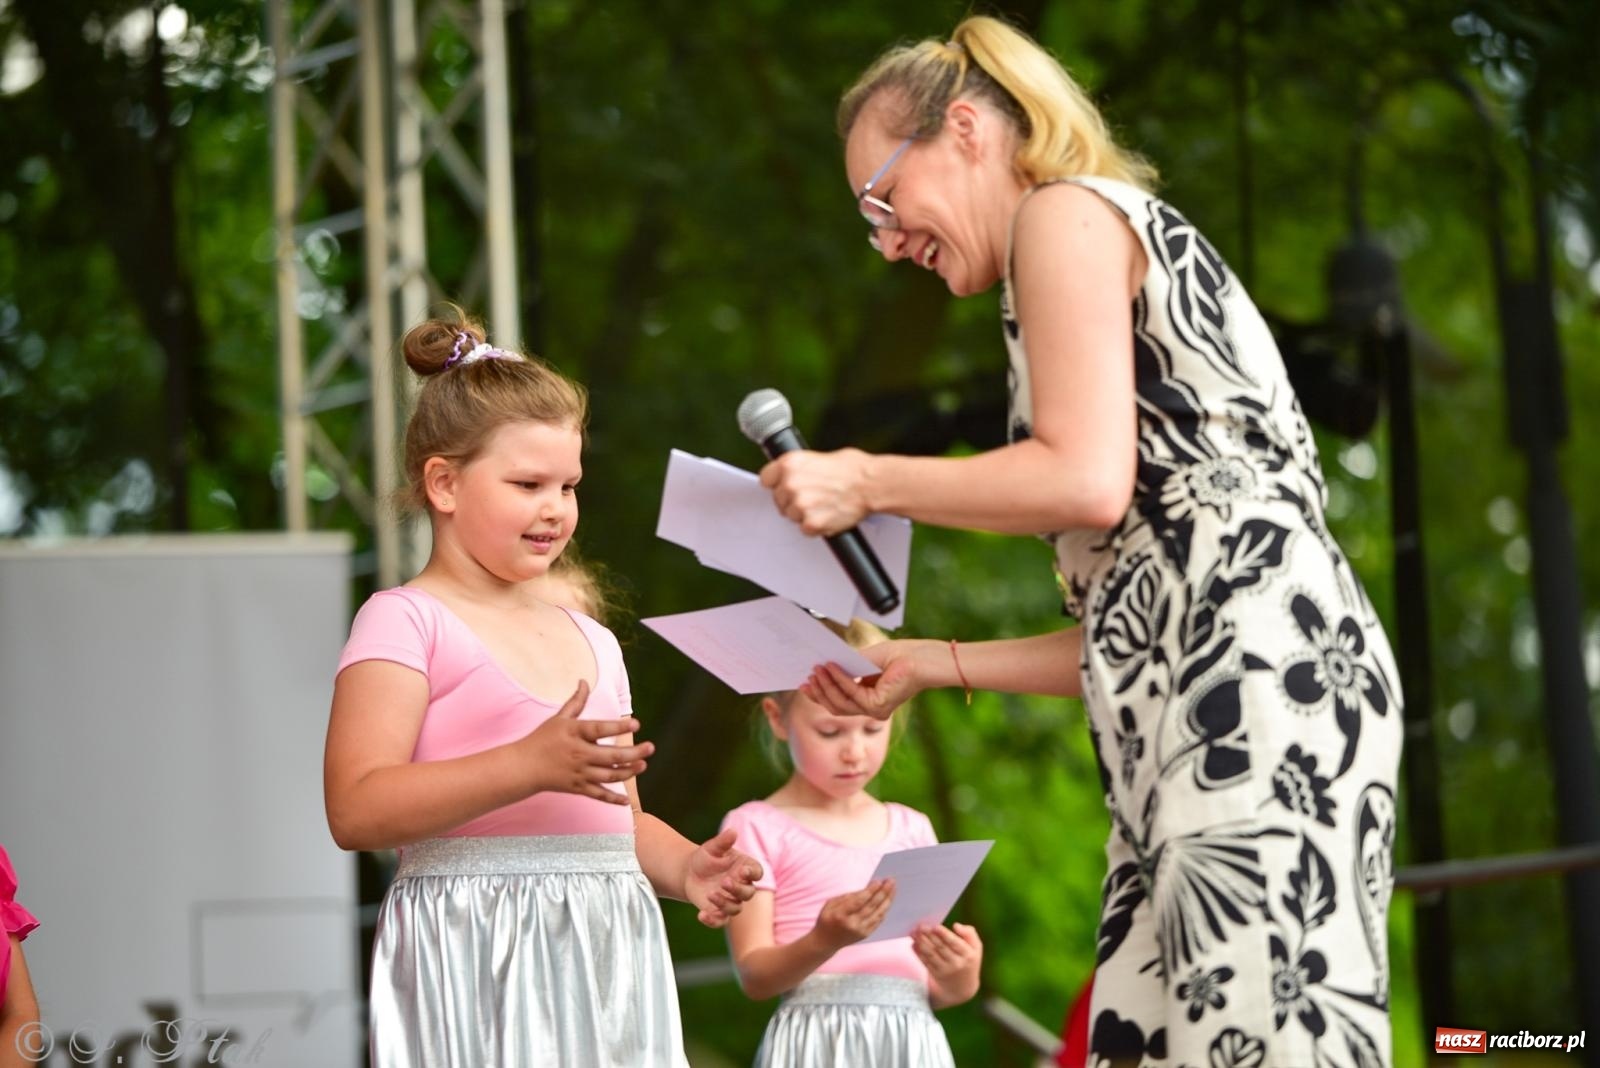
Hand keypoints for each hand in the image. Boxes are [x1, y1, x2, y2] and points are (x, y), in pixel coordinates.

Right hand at [518, 681, 650, 803]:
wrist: (523, 767)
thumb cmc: (543, 739)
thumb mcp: (559, 719)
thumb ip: (576, 702)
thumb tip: (584, 681)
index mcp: (575, 733)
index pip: (599, 729)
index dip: (618, 726)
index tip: (636, 723)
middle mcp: (578, 754)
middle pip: (610, 756)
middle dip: (633, 753)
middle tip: (650, 748)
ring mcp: (579, 773)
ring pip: (608, 776)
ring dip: (628, 772)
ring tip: (643, 765)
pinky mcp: (577, 788)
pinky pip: (598, 795)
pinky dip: (612, 799)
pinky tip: (626, 801)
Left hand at [685, 827, 763, 927]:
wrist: (689, 872)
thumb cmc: (706, 858)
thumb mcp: (712, 848)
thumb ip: (723, 842)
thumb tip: (733, 832)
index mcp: (745, 868)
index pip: (757, 873)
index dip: (752, 874)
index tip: (743, 871)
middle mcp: (741, 886)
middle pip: (748, 893)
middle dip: (738, 889)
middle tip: (724, 882)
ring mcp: (730, 900)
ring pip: (735, 908)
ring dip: (724, 904)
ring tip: (710, 894)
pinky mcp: (718, 912)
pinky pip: (720, 921)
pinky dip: (712, 921)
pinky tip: (701, 915)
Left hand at [758, 448, 871, 536]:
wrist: (871, 484)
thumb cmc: (852, 468)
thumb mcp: (819, 457)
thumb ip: (800, 468)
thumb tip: (792, 476)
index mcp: (790, 464)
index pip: (766, 479)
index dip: (777, 483)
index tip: (784, 485)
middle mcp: (790, 484)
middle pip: (779, 499)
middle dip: (792, 499)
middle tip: (813, 495)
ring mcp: (800, 506)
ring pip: (791, 516)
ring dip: (804, 514)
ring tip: (824, 504)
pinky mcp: (811, 524)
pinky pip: (805, 529)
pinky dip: (815, 526)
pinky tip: (828, 514)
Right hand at [801, 640, 932, 720]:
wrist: (922, 658)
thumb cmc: (900, 656)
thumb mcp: (865, 660)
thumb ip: (846, 667)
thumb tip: (823, 666)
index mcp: (869, 698)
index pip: (839, 701)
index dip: (820, 694)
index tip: (805, 683)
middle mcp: (871, 708)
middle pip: (836, 706)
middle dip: (819, 692)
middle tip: (807, 677)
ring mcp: (874, 710)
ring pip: (840, 703)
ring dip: (826, 685)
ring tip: (817, 669)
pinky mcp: (878, 707)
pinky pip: (851, 693)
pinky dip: (839, 679)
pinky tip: (831, 667)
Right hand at [811, 878, 894, 951]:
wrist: (826, 942)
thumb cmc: (827, 919)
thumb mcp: (830, 904)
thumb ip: (847, 897)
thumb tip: (866, 889)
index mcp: (840, 915)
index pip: (859, 901)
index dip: (870, 891)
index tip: (879, 881)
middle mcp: (852, 924)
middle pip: (871, 907)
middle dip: (883, 892)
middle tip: (891, 881)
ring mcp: (860, 931)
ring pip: (878, 914)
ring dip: (887, 900)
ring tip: (893, 888)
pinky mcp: (866, 934)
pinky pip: (878, 921)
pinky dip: (884, 910)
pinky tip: (888, 900)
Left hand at [913, 922, 982, 1005]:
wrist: (963, 988)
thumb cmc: (969, 960)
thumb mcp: (976, 947)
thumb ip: (969, 933)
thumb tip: (956, 925)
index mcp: (968, 954)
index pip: (955, 943)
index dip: (944, 934)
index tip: (935, 926)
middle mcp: (957, 963)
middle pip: (941, 947)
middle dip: (929, 936)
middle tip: (920, 926)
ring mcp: (945, 970)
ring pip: (931, 954)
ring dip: (921, 942)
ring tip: (914, 932)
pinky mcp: (936, 974)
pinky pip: (925, 962)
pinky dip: (918, 953)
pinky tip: (914, 944)